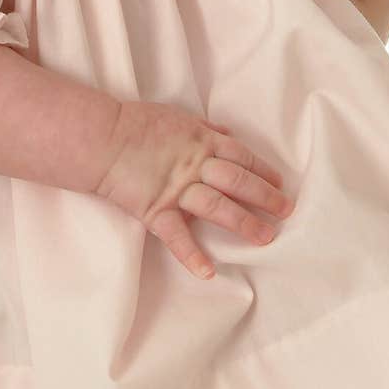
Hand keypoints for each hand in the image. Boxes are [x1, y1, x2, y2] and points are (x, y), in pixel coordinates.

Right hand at [95, 100, 294, 279]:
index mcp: (202, 140)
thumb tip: (228, 133)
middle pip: (239, 182)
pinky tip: (208, 272)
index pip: (242, 157)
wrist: (102, 138)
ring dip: (245, 223)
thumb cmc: (137, 123)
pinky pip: (177, 236)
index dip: (263, 171)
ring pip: (218, 208)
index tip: (280, 183)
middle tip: (286, 210)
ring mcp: (177, 189)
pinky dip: (192, 255)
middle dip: (266, 197)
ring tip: (266, 237)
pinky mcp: (156, 210)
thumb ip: (205, 126)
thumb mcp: (177, 116)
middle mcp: (196, 165)